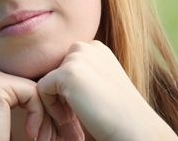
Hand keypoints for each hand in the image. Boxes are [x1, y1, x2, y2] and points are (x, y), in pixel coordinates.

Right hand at [0, 65, 48, 140]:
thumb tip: (60, 83)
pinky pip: (32, 92)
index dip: (44, 109)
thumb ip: (28, 99)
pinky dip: (39, 115)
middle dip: (48, 112)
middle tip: (53, 137)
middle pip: (31, 84)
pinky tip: (31, 135)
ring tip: (43, 139)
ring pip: (35, 88)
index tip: (51, 134)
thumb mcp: (15, 118)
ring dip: (46, 117)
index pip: (27, 85)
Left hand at [37, 40, 177, 139]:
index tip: (81, 108)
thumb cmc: (117, 113)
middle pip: (54, 71)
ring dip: (55, 102)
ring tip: (72, 120)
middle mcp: (87, 47)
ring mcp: (77, 58)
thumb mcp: (100, 84)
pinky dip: (51, 108)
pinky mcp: (67, 72)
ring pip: (47, 80)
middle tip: (73, 116)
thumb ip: (81, 74)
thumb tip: (54, 79)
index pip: (64, 66)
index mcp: (96, 48)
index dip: (68, 90)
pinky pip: (42, 89)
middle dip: (60, 94)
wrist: (135, 128)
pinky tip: (69, 120)